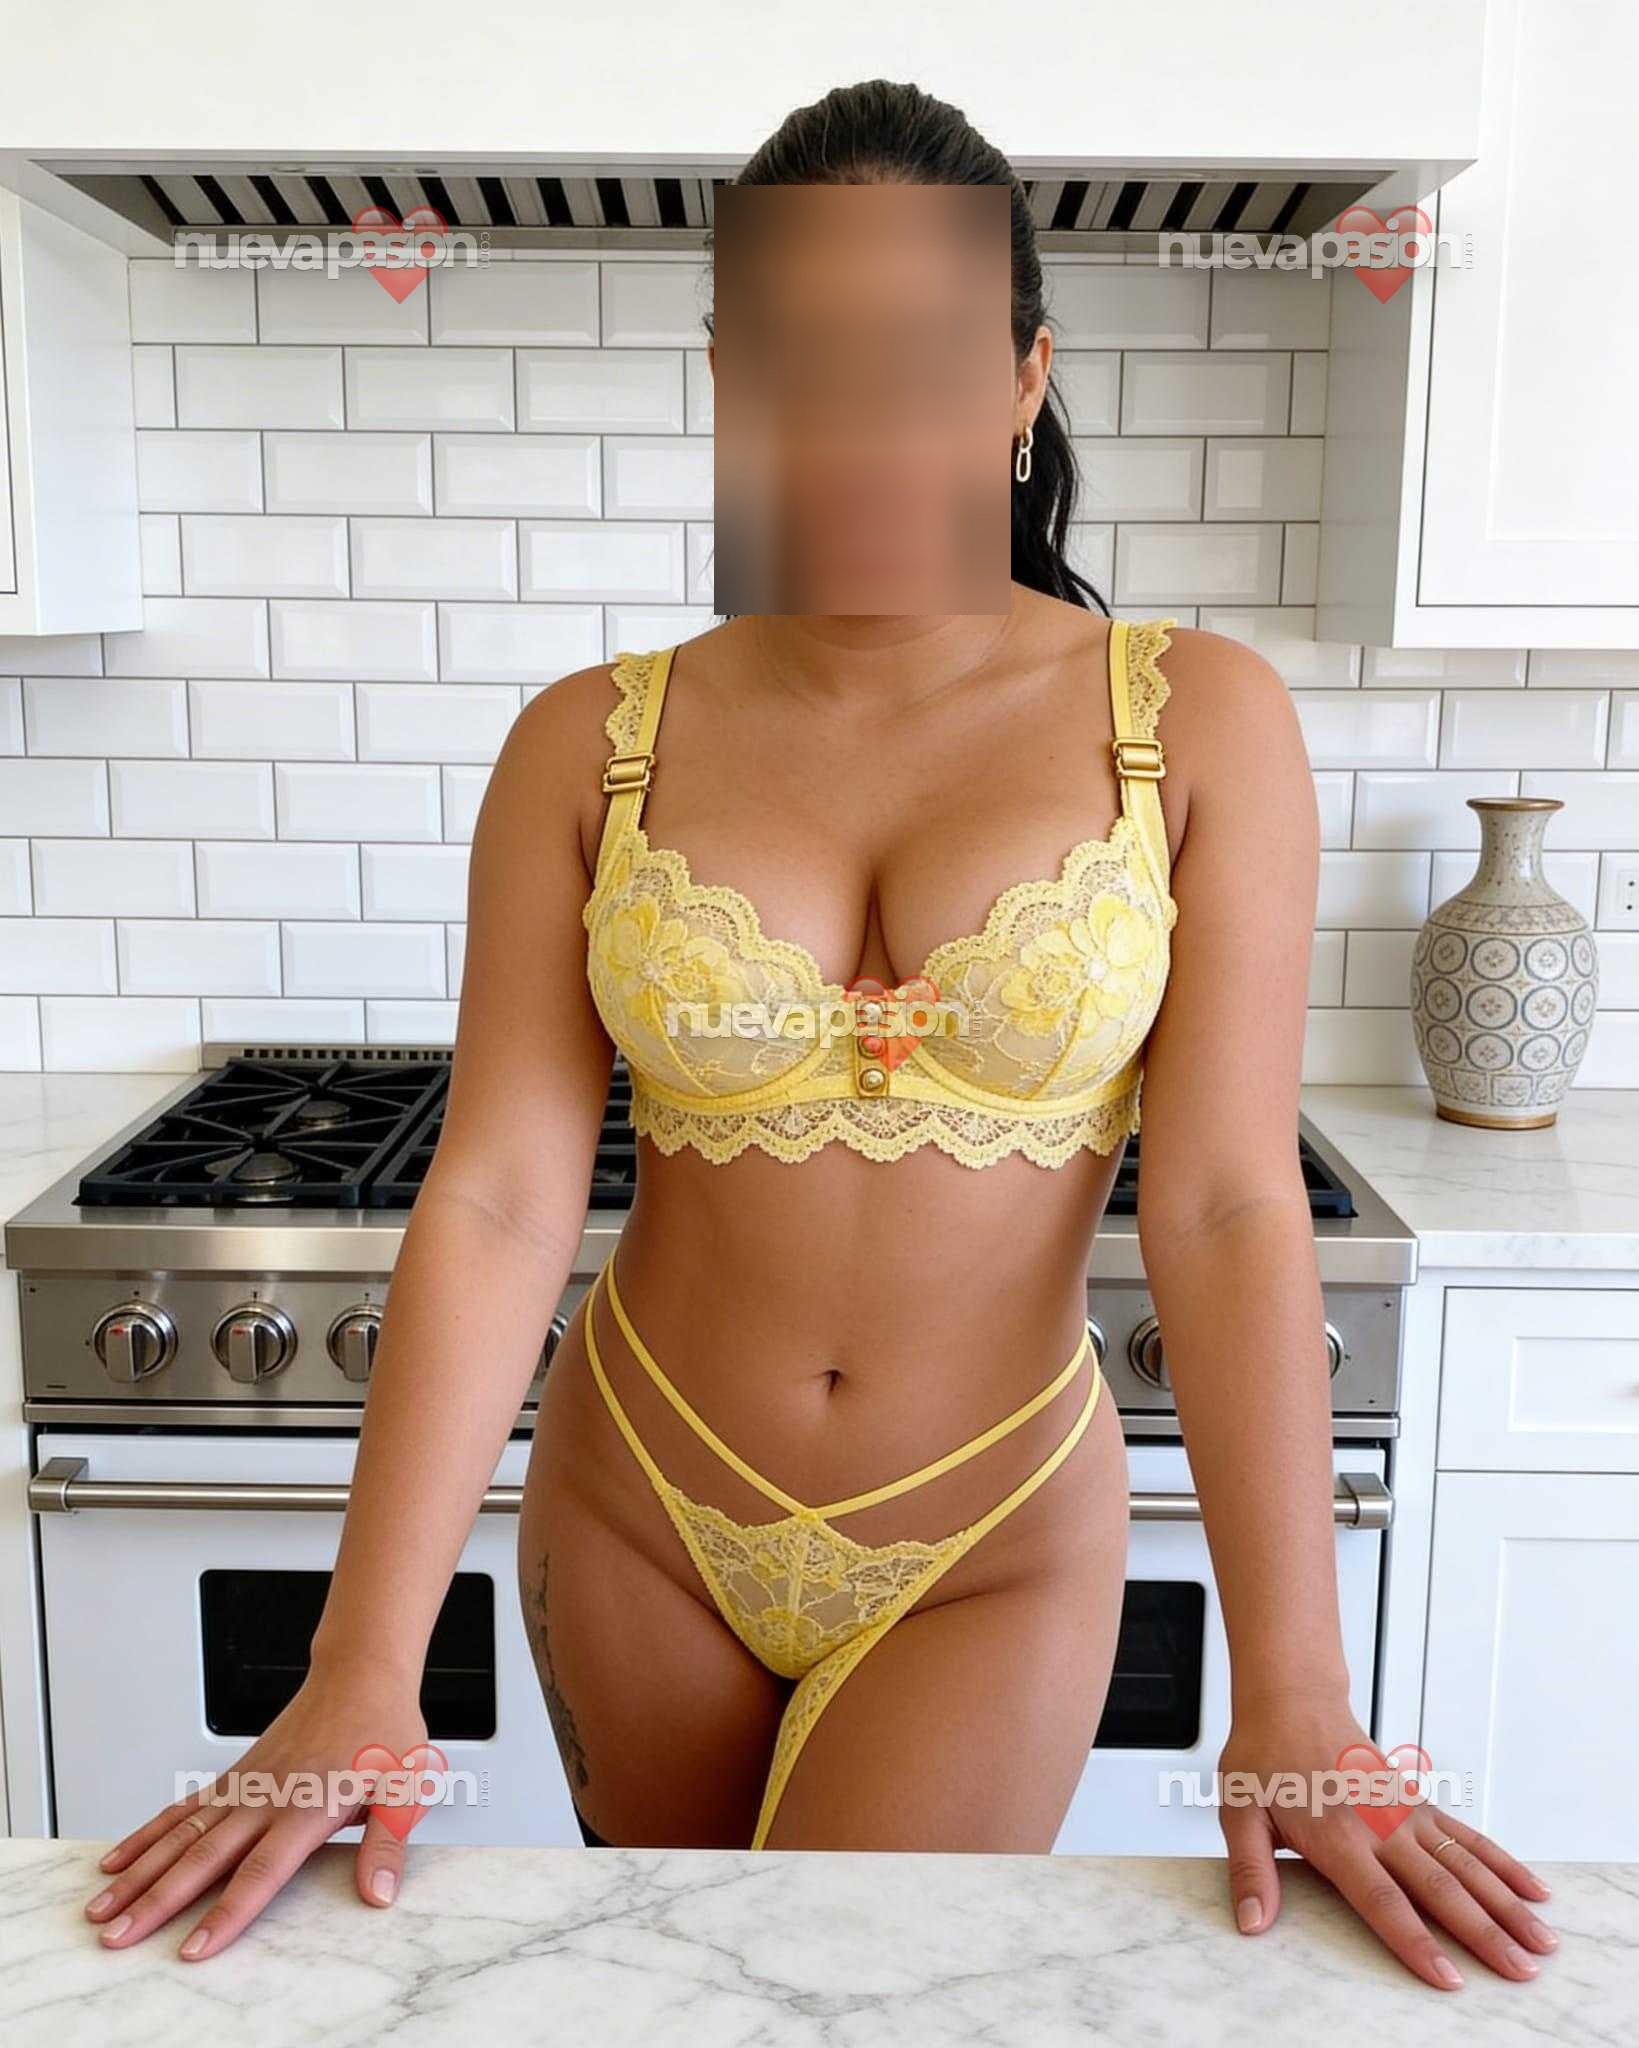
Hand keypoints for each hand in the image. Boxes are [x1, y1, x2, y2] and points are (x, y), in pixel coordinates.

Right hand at [82, 1659, 427, 1961]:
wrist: (359, 1673)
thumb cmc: (383, 1729)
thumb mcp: (405, 1787)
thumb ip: (387, 1843)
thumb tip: (378, 1893)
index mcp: (308, 1807)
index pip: (262, 1870)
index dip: (227, 1912)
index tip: (193, 1948)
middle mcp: (267, 1798)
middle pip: (203, 1858)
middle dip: (157, 1902)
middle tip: (116, 1938)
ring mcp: (244, 1786)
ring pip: (181, 1835)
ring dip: (139, 1873)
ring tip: (100, 1908)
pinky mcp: (234, 1776)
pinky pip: (183, 1810)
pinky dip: (148, 1835)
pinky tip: (118, 1860)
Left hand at [1217, 1690, 1555, 1990]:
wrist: (1292, 1699)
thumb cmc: (1263, 1757)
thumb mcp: (1239, 1810)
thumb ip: (1250, 1869)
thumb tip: (1252, 1923)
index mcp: (1337, 1835)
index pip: (1382, 1899)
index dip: (1416, 1940)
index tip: (1449, 1978)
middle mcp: (1380, 1825)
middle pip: (1440, 1887)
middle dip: (1483, 1933)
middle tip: (1521, 1972)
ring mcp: (1405, 1812)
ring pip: (1466, 1863)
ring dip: (1506, 1903)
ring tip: (1542, 1942)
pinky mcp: (1418, 1803)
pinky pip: (1467, 1837)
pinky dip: (1502, 1863)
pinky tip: (1534, 1890)